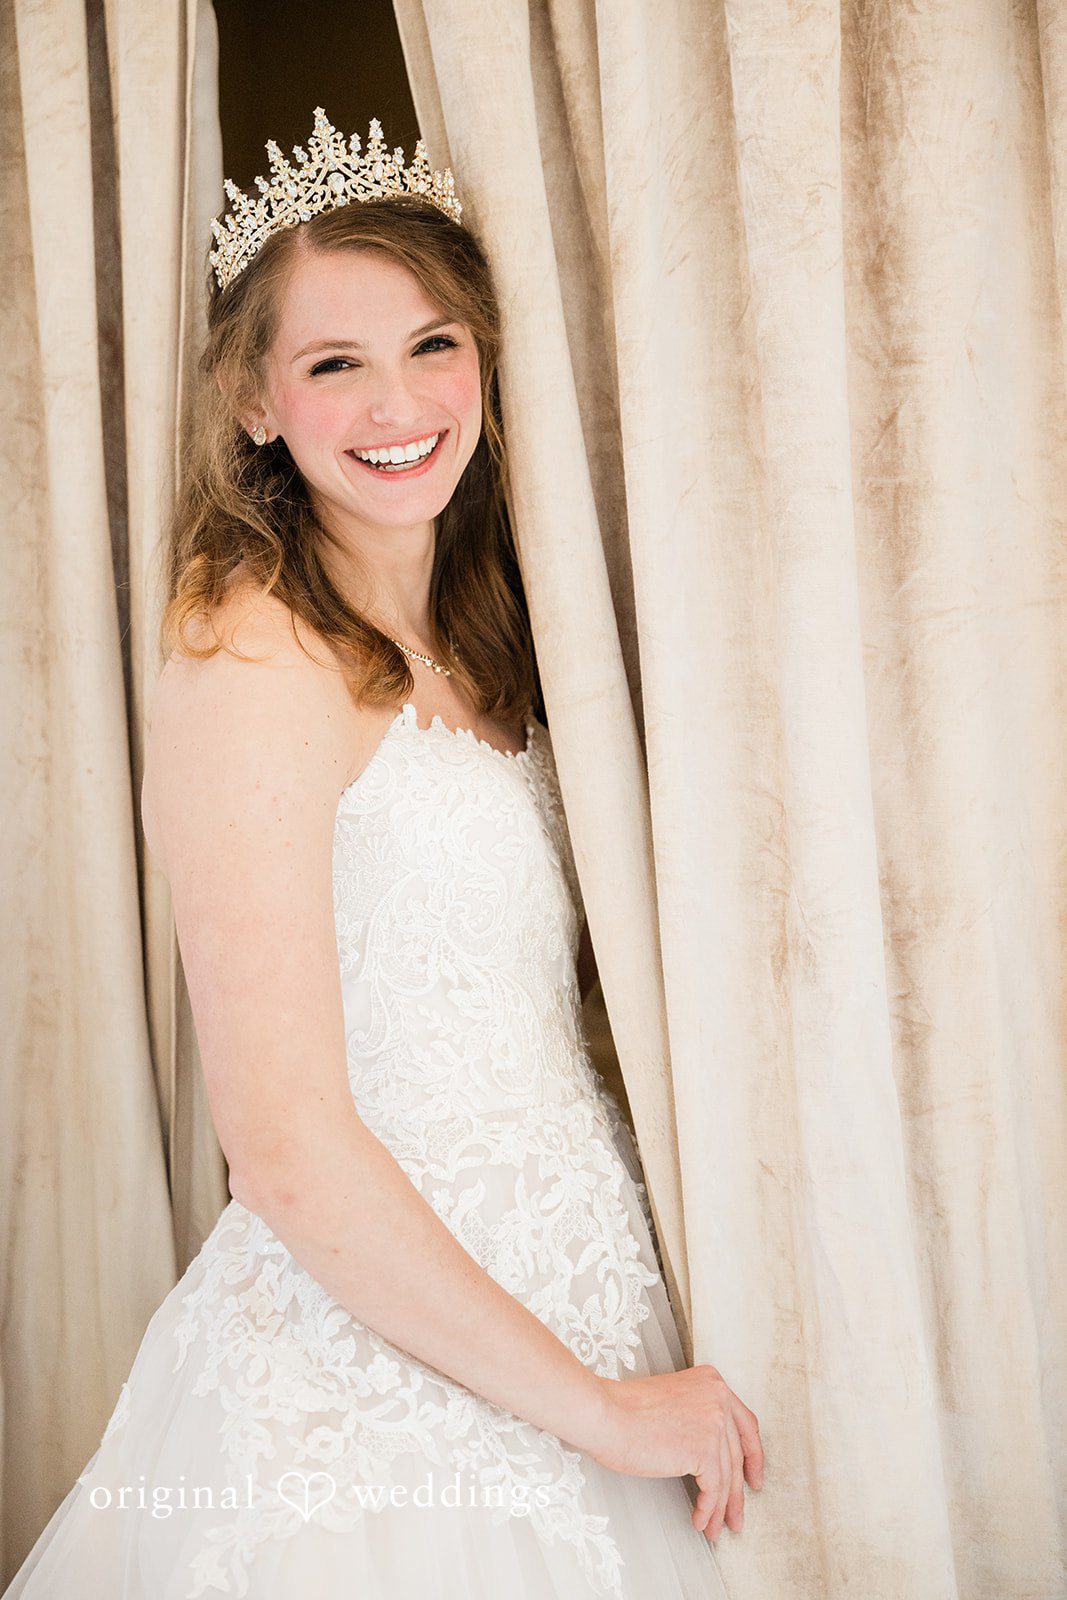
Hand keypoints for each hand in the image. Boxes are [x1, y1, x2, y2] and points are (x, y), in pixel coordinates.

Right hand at [585, 1364, 763, 1541]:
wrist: (605, 1414)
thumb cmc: (624, 1409)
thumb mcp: (673, 1401)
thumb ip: (697, 1416)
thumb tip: (709, 1456)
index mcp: (712, 1381)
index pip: (745, 1424)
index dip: (753, 1456)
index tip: (753, 1477)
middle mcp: (719, 1397)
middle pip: (738, 1455)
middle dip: (738, 1492)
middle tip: (736, 1514)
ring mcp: (714, 1422)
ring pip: (727, 1477)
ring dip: (720, 1508)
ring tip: (713, 1527)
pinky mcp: (705, 1449)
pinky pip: (713, 1489)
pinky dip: (707, 1509)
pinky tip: (698, 1520)